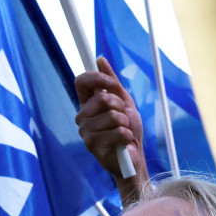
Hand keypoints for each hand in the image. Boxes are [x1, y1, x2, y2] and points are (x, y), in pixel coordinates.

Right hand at [74, 57, 147, 189]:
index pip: (81, 82)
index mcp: (88, 103)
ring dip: (125, 123)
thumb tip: (100, 59)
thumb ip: (113, 82)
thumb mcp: (124, 101)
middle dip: (120, 106)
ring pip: (112, 116)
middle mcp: (82, 116)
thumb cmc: (128, 129)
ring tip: (124, 131)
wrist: (133, 156)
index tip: (112, 84)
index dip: (97, 78)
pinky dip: (127, 135)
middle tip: (123, 117)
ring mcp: (85, 131)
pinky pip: (116, 131)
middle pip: (101, 98)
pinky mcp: (92, 145)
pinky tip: (124, 141)